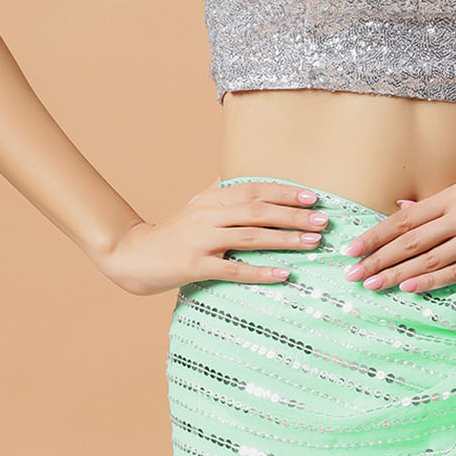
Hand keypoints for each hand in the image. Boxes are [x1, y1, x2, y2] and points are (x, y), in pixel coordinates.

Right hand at [95, 179, 331, 296]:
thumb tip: (247, 180)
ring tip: (312, 243)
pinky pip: (234, 269)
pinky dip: (261, 271)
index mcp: (211, 199)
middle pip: (258, 211)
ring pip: (250, 237)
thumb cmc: (172, 232)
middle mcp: (208, 215)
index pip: (255, 190)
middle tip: (322, 221)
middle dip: (294, 215)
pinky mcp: (195, 266)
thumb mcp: (196, 206)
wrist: (133, 255)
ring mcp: (201, 241)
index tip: (312, 197)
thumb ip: (221, 192)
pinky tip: (283, 274)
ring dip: (285, 239)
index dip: (285, 193)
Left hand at [340, 170, 455, 294]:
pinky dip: (430, 281)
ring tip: (372, 284)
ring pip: (428, 260)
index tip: (353, 248)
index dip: (376, 234)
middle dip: (377, 258)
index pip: (406, 218)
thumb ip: (440, 198)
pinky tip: (408, 288)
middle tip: (352, 273)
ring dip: (396, 274)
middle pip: (410, 241)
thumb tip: (402, 208)